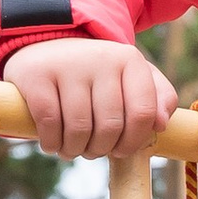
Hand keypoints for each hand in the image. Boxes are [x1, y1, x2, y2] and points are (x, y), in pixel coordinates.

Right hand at [2, 34, 178, 163]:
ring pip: (79, 129)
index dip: (133, 142)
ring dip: (75, 150)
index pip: (143, 113)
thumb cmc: (96, 75)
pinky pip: (49, 123)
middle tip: (93, 151)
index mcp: (130, 60)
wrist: (45, 47)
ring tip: (72, 149)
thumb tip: (160, 125)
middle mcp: (101, 58)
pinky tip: (52, 143)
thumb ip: (157, 98)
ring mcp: (68, 64)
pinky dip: (51, 143)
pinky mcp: (36, 75)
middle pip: (110, 127)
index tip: (121, 150)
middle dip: (102, 150)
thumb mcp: (131, 78)